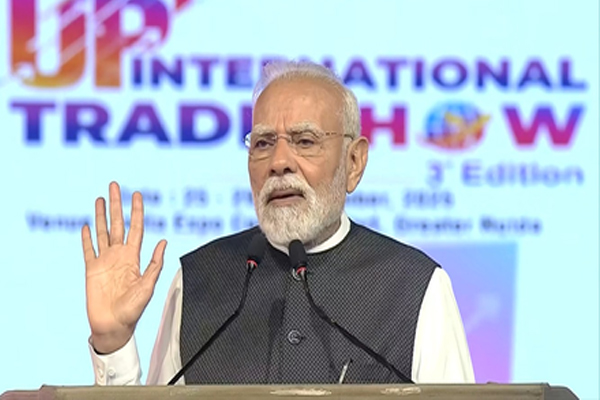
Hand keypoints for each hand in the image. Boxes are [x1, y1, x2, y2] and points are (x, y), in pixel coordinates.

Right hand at [82, 182, 166, 353]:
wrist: (114, 326)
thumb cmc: (134, 309)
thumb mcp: (148, 285)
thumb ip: (154, 263)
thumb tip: (164, 241)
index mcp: (134, 257)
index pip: (136, 228)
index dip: (136, 211)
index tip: (137, 194)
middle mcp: (119, 255)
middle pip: (117, 224)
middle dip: (117, 204)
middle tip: (115, 185)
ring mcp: (104, 261)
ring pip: (102, 232)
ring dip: (101, 215)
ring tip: (100, 198)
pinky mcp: (91, 270)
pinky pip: (88, 250)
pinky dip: (86, 238)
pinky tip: (86, 225)